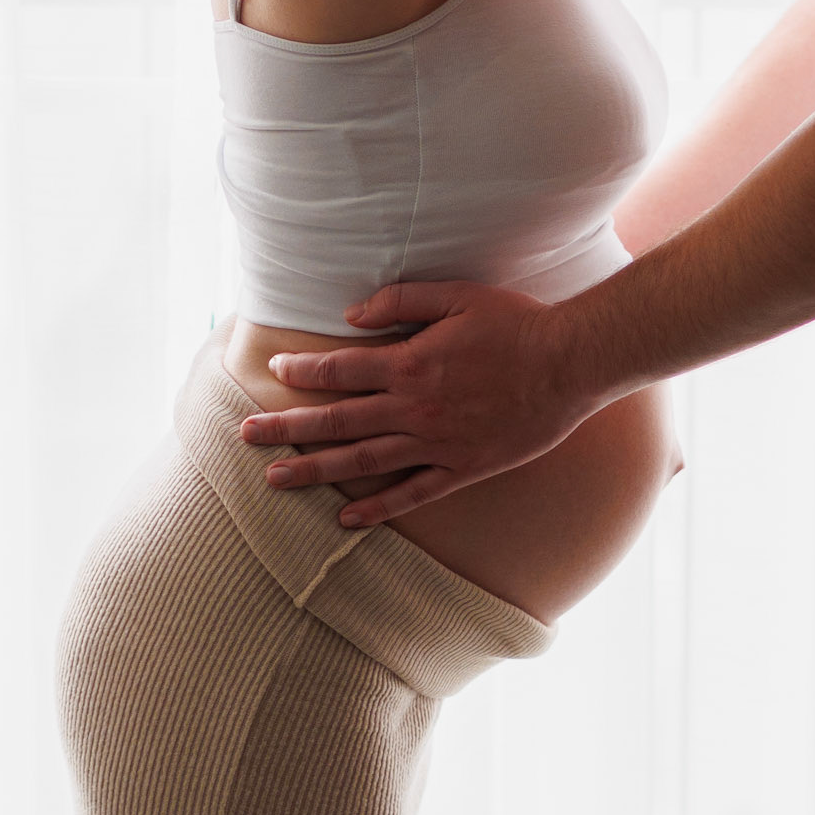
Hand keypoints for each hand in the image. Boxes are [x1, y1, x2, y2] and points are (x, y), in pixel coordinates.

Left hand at [237, 281, 601, 525]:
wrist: (570, 364)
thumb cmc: (516, 322)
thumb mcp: (458, 295)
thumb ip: (401, 301)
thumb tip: (351, 315)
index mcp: (411, 363)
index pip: (340, 370)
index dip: (302, 370)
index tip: (274, 369)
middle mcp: (415, 408)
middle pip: (337, 421)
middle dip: (286, 428)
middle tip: (245, 434)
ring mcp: (437, 443)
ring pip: (363, 463)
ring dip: (314, 471)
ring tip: (274, 479)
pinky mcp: (463, 468)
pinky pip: (412, 494)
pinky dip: (378, 509)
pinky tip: (347, 519)